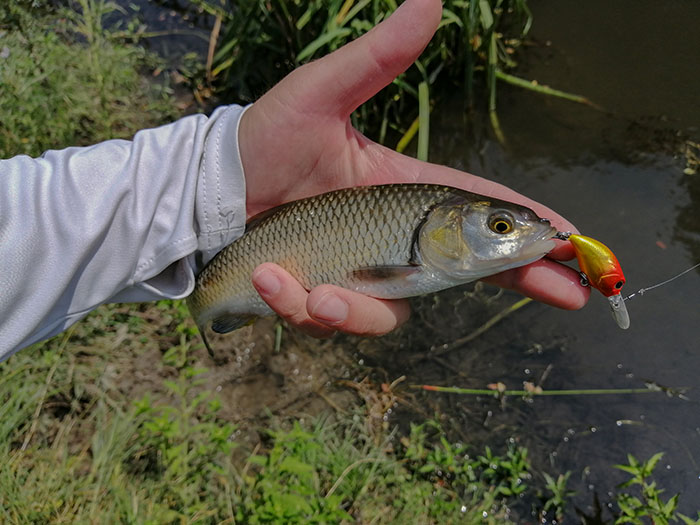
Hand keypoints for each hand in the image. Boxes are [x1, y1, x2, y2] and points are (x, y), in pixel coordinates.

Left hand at [239, 0, 588, 337]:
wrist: (211, 191)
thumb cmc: (264, 138)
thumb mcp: (320, 95)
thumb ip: (376, 60)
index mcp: (404, 192)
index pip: (479, 209)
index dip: (527, 227)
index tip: (573, 241)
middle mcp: (392, 242)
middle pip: (470, 273)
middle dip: (523, 283)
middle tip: (568, 295)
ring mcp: (358, 276)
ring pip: (391, 313)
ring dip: (355, 308)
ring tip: (311, 292)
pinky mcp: (321, 301)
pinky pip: (331, 323)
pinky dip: (301, 309)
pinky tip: (268, 279)